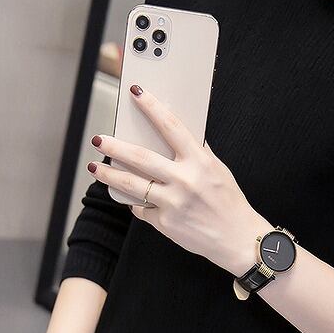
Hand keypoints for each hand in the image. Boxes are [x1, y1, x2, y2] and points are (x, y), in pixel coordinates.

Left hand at [87, 83, 269, 275]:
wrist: (237, 239)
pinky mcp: (165, 223)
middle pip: (141, 158)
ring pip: (132, 185)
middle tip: (99, 139)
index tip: (137, 93)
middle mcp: (185, 181)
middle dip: (115, 147)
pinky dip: (135, 203)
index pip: (172, 127)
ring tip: (96, 168)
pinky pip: (141, 209)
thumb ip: (197, 152)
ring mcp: (173, 203)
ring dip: (110, 175)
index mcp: (200, 162)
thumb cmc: (229, 203)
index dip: (152, 107)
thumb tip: (175, 132)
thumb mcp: (218, 170)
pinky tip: (130, 198)